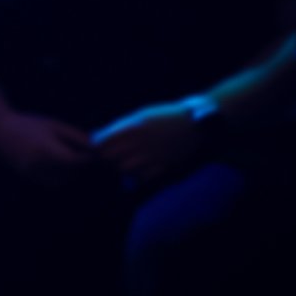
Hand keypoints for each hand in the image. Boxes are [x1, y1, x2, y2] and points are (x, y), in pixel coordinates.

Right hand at [0, 107, 96, 180]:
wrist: (0, 131)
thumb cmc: (30, 124)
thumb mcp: (54, 125)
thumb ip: (76, 136)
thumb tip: (97, 147)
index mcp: (45, 147)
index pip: (73, 161)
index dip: (87, 160)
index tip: (96, 155)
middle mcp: (38, 162)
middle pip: (70, 172)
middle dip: (80, 166)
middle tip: (86, 157)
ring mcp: (32, 171)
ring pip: (62, 180)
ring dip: (71, 173)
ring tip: (71, 160)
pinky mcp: (28, 176)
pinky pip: (51, 181)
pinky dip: (59, 176)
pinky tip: (58, 164)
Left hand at [90, 100, 207, 184]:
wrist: (200, 124)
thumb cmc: (167, 117)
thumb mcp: (141, 116)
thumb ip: (119, 127)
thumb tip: (96, 137)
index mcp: (133, 127)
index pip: (102, 143)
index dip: (97, 149)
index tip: (99, 150)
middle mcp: (141, 142)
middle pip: (110, 158)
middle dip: (107, 160)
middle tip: (111, 161)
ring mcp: (154, 156)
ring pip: (124, 170)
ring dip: (121, 170)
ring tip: (126, 167)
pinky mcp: (166, 167)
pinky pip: (144, 179)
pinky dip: (138, 178)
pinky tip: (140, 173)